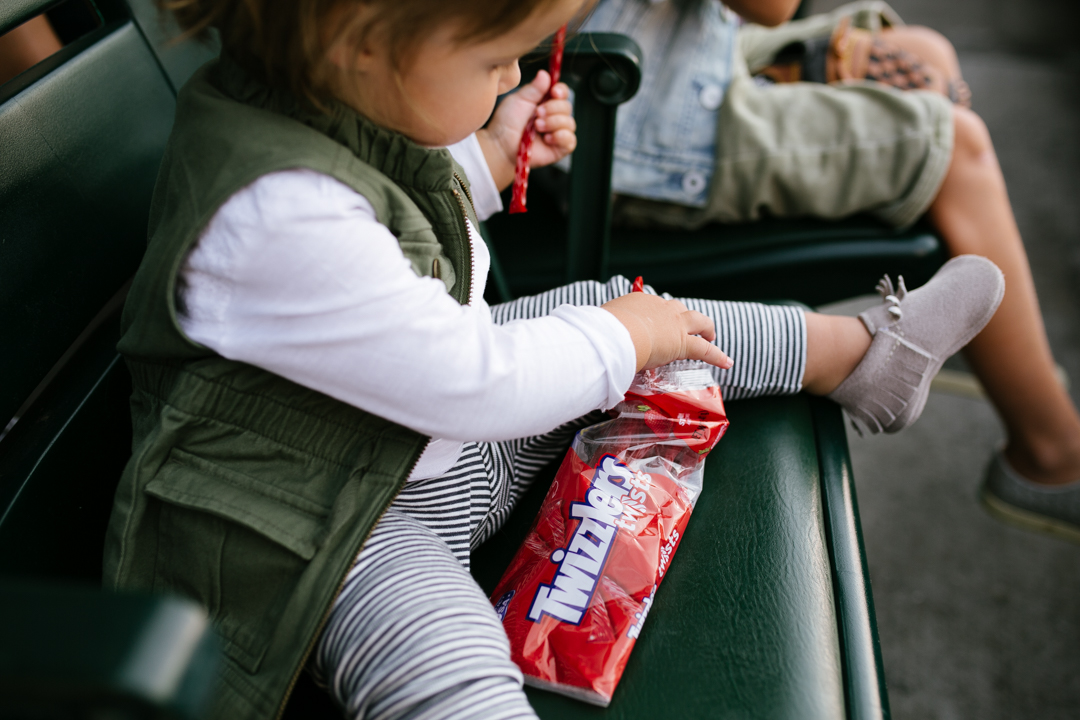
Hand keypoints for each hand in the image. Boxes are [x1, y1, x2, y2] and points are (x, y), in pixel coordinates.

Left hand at [477, 70, 576, 190]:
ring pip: (570, 123)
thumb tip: (545, 73)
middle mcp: (553, 116)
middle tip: (537, 114)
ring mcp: (557, 132)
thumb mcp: (519, 100)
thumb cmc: (506, 123)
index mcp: (545, 102)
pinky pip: (570, 140)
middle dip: (553, 109)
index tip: (554, 92)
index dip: (561, 91)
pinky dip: (560, 137)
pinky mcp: (559, 148)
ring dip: (554, 123)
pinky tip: (546, 138)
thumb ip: (534, 88)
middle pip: (567, 106)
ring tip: (537, 127)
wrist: (502, 145)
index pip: (562, 92)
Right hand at [601, 292, 733, 371]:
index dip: (657, 316)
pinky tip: (727, 362)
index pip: (653, 306)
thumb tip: (591, 341)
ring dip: (706, 328)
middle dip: (685, 317)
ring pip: (698, 321)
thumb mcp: (601, 326)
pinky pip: (705, 349)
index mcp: (639, 302)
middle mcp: (660, 308)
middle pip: (678, 308)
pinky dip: (717, 355)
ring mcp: (674, 323)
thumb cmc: (604, 331)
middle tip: (689, 326)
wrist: (617, 334)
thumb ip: (603, 332)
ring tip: (711, 336)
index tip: (653, 325)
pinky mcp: (683, 343)